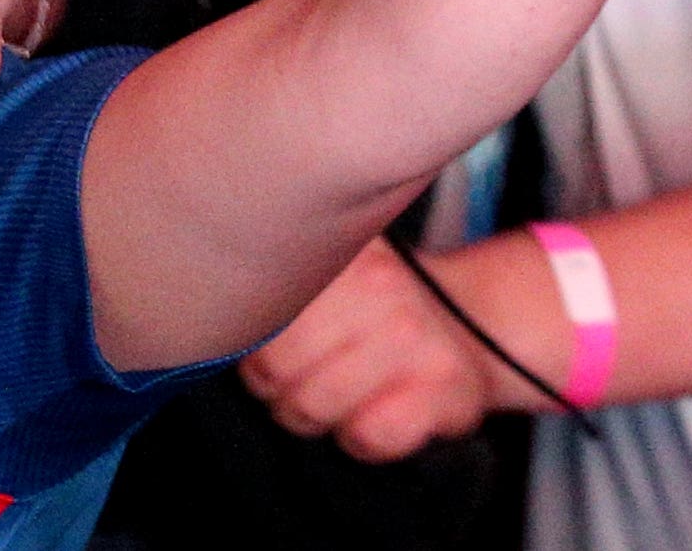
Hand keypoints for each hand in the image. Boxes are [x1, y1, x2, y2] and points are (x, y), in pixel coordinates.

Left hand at [241, 239, 512, 459]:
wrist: (479, 326)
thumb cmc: (380, 310)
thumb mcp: (332, 270)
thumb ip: (278, 283)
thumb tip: (212, 320)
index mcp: (339, 251)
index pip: (259, 315)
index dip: (252, 349)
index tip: (265, 354)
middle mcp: (381, 284)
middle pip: (279, 367)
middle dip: (278, 391)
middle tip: (296, 388)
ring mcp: (416, 336)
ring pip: (318, 404)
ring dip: (317, 418)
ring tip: (333, 402)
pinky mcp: (446, 389)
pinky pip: (371, 434)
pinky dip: (361, 441)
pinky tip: (372, 419)